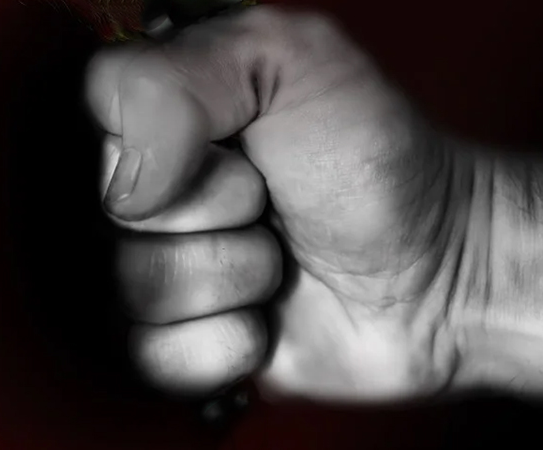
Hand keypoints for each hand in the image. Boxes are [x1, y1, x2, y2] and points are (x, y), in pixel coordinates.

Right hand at [85, 5, 475, 401]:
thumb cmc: (379, 164)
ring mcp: (168, 268)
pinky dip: (225, 342)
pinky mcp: (185, 341)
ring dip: (233, 277)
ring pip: (132, 289)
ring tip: (282, 258)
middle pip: (114, 214)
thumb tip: (123, 180)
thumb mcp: (295, 62)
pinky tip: (267, 317)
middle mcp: (160, 190)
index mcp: (172, 112)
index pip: (102, 120)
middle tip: (274, 202)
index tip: (243, 142)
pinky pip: (151, 355)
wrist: (440, 271)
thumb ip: (181, 76)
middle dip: (217, 213)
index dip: (173, 143)